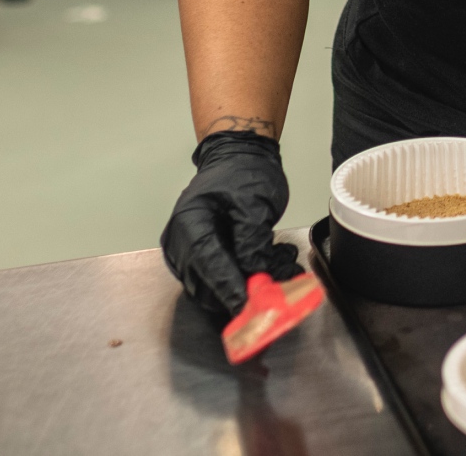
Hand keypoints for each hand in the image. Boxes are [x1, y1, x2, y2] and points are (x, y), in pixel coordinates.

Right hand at [161, 129, 301, 317]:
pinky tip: (273, 262)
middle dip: (246, 290)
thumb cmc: (243, 172)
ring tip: (284, 263)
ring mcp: (189, 255)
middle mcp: (181, 243)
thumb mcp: (255, 200)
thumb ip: (252, 237)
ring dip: (251, 285)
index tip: (249, 306)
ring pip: (217, 289)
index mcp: (190, 223)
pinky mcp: (204, 260)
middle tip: (283, 283)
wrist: (238, 158)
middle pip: (208, 284)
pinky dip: (248, 279)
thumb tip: (254, 269)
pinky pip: (222, 281)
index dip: (229, 288)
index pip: (207, 263)